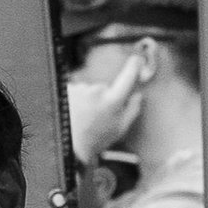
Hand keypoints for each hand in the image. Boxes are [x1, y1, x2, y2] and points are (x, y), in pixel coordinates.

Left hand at [66, 53, 148, 168]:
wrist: (71, 147)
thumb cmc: (98, 139)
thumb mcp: (120, 128)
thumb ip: (132, 110)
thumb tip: (138, 95)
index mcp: (113, 101)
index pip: (127, 77)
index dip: (134, 66)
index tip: (137, 60)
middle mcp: (98, 91)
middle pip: (105, 86)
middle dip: (103, 97)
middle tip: (98, 115)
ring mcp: (82, 89)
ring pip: (90, 89)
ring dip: (88, 99)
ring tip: (85, 117)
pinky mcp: (69, 89)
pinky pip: (77, 90)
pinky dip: (77, 99)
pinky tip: (76, 113)